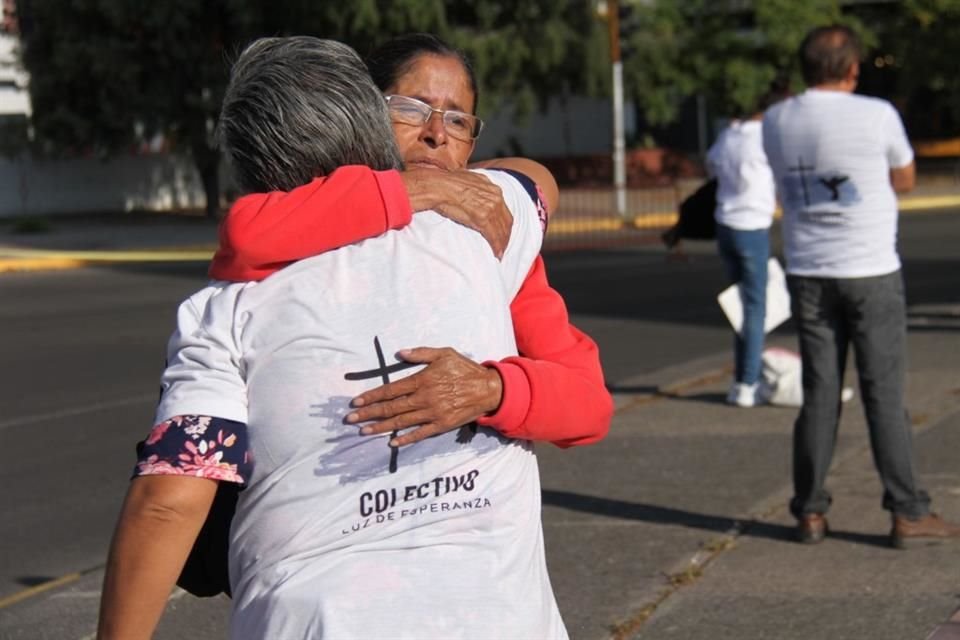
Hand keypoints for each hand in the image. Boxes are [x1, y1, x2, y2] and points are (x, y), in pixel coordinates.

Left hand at [346, 347, 503, 446]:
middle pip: (391, 407)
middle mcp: (424, 397)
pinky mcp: (441, 425)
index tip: (356, 401)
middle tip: (350, 418)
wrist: (488, 389)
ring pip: (401, 421)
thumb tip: (399, 353)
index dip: (371, 396)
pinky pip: (420, 433)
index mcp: (422, 379)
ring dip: (380, 427)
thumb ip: (421, 353)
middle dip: (368, 413)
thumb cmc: (464, 368)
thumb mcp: (444, 353)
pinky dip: (405, 439)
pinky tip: (391, 442)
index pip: (391, 389)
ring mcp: (433, 413)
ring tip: (363, 431)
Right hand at [401, 169, 511, 257]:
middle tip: (503, 246)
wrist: (439, 185)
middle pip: (506, 221)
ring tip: (500, 253)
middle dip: (506, 235)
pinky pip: (493, 236)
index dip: (504, 223)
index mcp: (492, 189)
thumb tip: (474, 193)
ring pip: (501, 230)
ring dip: (502, 244)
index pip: (504, 210)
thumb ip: (476, 188)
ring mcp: (490, 208)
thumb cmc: (447, 183)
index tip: (503, 232)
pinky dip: (496, 247)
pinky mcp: (482, 218)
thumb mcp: (468, 179)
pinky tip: (496, 254)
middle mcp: (495, 198)